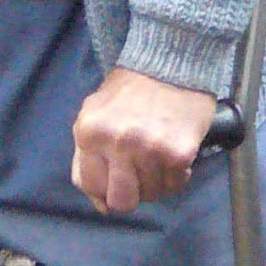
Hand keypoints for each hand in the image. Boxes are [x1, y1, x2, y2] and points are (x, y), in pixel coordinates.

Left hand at [69, 67, 216, 215]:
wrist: (173, 61)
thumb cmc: (131, 88)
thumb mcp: (94, 112)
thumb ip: (87, 156)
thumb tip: (99, 204)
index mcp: (89, 133)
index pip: (90, 186)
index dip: (104, 188)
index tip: (117, 177)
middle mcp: (117, 143)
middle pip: (121, 202)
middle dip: (131, 193)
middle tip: (139, 173)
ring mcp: (149, 150)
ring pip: (151, 195)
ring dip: (155, 180)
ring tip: (158, 154)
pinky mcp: (178, 153)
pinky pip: (175, 185)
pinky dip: (176, 175)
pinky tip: (174, 154)